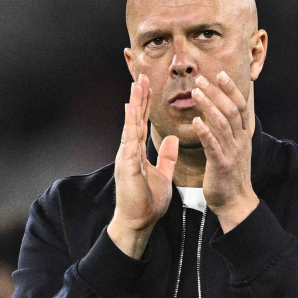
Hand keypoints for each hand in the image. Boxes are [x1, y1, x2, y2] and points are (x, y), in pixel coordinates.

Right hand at [108, 74, 178, 258]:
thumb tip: (171, 138)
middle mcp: (129, 151)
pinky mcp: (127, 165)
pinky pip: (130, 141)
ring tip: (137, 84)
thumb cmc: (147, 202)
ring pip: (131, 125)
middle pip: (134, 118)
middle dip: (139, 97)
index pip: (142, 122)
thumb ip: (166, 156)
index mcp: (137, 152)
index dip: (145, 104)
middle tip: (141, 75)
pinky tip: (132, 109)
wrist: (138, 222)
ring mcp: (126, 157)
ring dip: (134, 104)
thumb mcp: (162, 173)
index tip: (148, 85)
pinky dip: (130, 124)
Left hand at [191, 72, 258, 231]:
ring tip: (196, 92)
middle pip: (230, 110)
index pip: (239, 106)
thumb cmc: (229, 175)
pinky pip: (213, 145)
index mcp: (242, 135)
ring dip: (209, 106)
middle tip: (201, 78)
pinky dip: (205, 132)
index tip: (220, 74)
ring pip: (222, 123)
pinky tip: (196, 121)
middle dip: (216, 92)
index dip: (230, 89)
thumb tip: (221, 113)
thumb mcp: (233, 149)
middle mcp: (239, 140)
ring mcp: (232, 152)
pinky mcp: (221, 165)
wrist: (235, 202)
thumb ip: (228, 131)